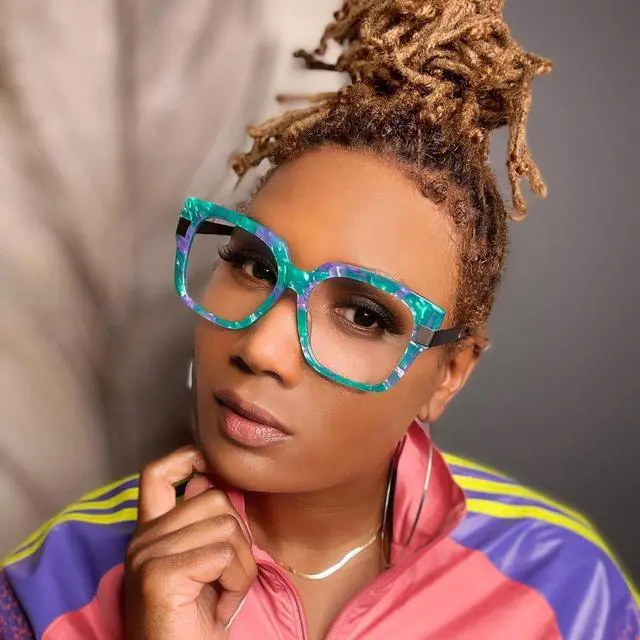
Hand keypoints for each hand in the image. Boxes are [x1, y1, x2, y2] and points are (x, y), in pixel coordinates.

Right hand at [124, 446, 256, 639]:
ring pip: (226, 526)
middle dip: (239, 539)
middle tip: (228, 577)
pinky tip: (221, 607)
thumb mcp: (200, 564)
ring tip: (223, 594)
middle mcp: (142, 539)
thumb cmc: (196, 620)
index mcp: (150, 532)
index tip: (208, 466)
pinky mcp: (159, 576)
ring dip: (241, 566)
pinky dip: (236, 583)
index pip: (157, 473)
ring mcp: (146, 556)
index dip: (185, 458)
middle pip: (215, 499)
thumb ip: (200, 524)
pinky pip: (224, 556)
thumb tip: (207, 479)